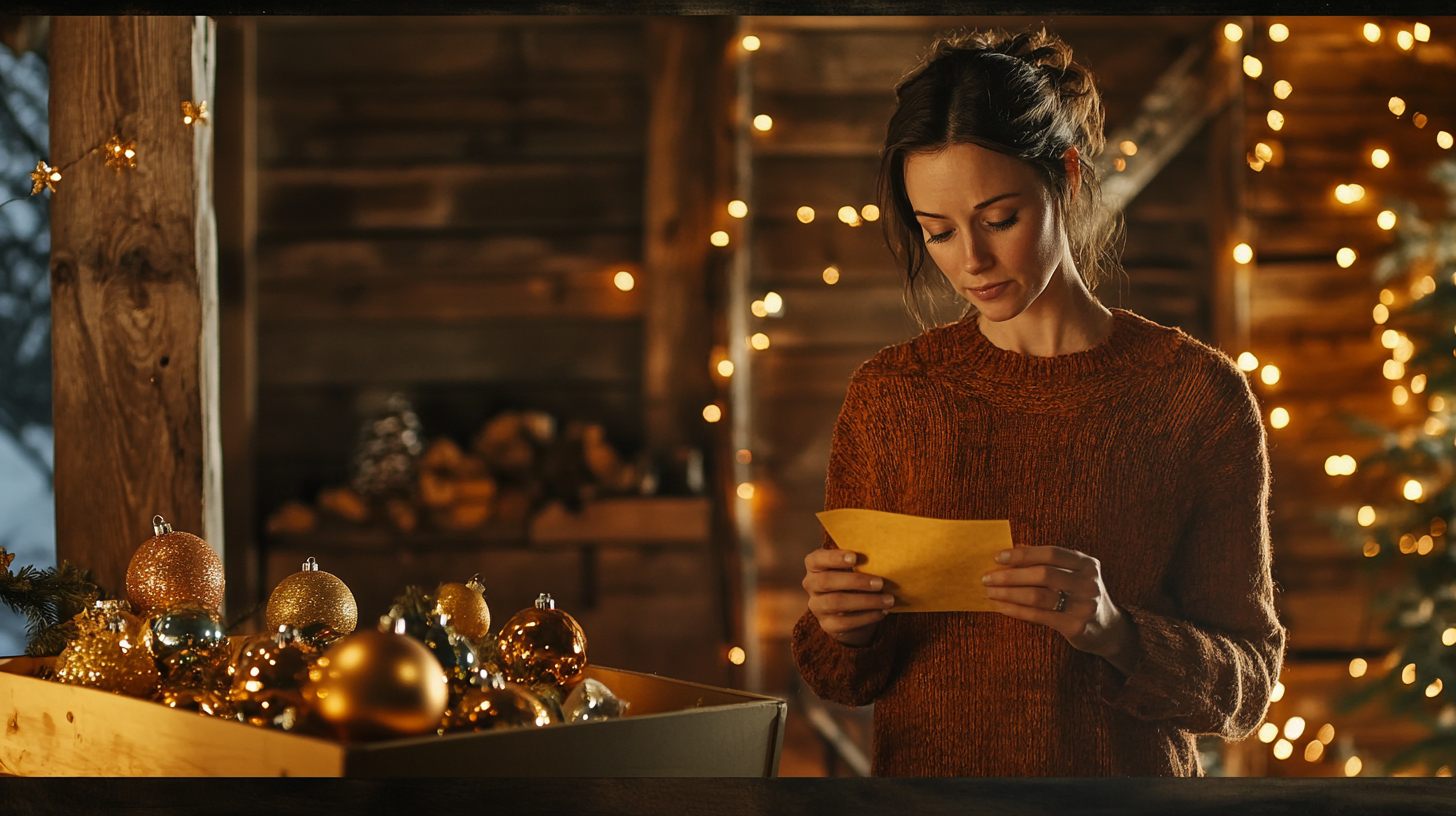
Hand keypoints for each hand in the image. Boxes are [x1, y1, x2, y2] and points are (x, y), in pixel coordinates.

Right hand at [803, 547, 894, 646]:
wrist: (851, 614)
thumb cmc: (853, 582)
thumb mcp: (852, 568)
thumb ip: (858, 561)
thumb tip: (880, 554)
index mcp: (815, 566)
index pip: (815, 560)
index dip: (833, 558)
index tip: (854, 557)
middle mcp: (811, 586)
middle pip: (826, 581)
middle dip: (855, 581)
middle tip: (880, 583)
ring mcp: (817, 607)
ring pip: (837, 602)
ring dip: (866, 601)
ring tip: (888, 600)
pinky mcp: (828, 625)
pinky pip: (846, 622)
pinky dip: (867, 616)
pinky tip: (882, 612)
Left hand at [980, 545, 1138, 674]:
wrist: (1107, 629)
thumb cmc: (1080, 595)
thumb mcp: (1072, 574)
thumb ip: (1047, 562)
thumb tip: (1011, 549)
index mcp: (1086, 563)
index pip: (1051, 553)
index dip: (1023, 554)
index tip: (998, 557)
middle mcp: (1088, 582)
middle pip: (1043, 574)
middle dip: (1010, 575)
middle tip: (987, 577)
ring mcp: (1084, 605)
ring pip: (1038, 596)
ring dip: (1008, 593)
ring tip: (989, 592)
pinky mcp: (1075, 626)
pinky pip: (1038, 616)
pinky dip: (1015, 610)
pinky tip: (1001, 606)